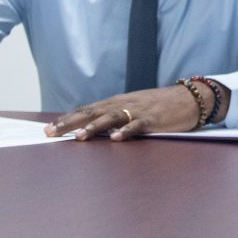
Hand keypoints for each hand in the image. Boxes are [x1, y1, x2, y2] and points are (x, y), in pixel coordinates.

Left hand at [43, 84, 204, 141]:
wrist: (189, 98)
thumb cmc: (159, 106)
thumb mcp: (133, 108)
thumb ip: (115, 116)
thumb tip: (92, 128)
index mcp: (117, 102)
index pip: (87, 109)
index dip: (67, 118)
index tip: (48, 129)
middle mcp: (123, 104)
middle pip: (92, 112)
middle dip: (70, 123)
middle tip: (50, 133)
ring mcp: (138, 111)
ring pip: (112, 117)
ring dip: (94, 127)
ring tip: (79, 137)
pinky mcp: (154, 119)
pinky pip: (138, 125)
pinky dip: (126, 131)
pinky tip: (116, 138)